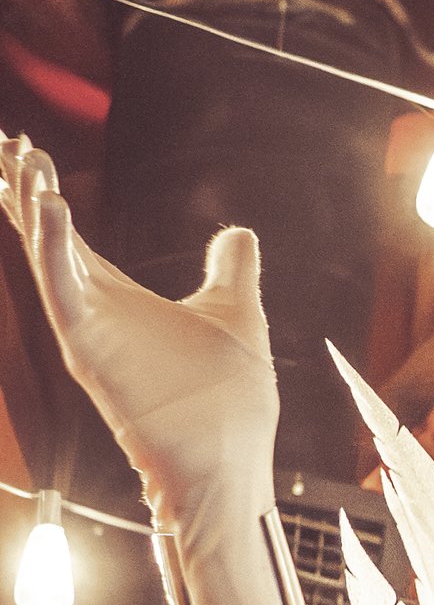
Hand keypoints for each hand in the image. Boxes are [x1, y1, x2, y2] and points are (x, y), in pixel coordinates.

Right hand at [0, 133, 278, 524]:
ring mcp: (88, 332)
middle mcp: (93, 312)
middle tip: (3, 140)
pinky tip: (48, 205)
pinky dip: (53, 248)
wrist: (230, 465)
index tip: (23, 144)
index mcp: (117, 299)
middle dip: (21, 189)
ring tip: (23, 156)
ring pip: (47, 256)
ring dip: (31, 207)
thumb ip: (231, 271)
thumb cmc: (229, 404)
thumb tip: (239, 233)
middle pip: (45, 237)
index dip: (42, 191)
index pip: (68, 235)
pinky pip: (63, 292)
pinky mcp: (90, 353)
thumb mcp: (236, 315)